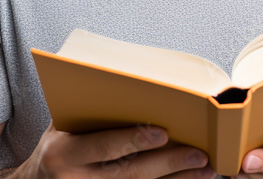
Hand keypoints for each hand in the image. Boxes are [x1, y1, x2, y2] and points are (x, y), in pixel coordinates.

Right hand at [23, 121, 213, 178]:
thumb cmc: (55, 148)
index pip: (103, 147)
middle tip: (200, 153)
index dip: (133, 140)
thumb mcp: (61, 128)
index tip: (163, 133)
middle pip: (129, 173)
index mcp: (63, 154)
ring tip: (207, 171)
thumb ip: (91, 115)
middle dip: (168, 164)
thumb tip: (137, 91)